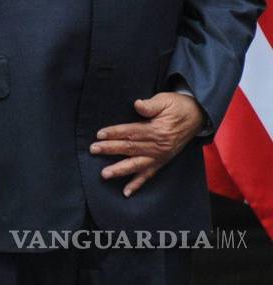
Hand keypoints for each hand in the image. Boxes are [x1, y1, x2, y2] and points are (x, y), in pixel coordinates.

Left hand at [91, 92, 206, 196]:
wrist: (197, 117)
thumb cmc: (177, 107)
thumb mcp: (165, 100)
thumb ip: (151, 105)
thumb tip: (137, 105)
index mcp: (158, 130)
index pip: (132, 132)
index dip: (115, 133)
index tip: (99, 134)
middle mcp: (159, 146)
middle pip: (131, 148)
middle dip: (110, 149)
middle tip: (93, 150)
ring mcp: (160, 156)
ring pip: (137, 164)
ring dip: (120, 170)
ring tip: (104, 174)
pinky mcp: (162, 162)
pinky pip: (149, 175)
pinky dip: (137, 184)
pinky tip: (126, 192)